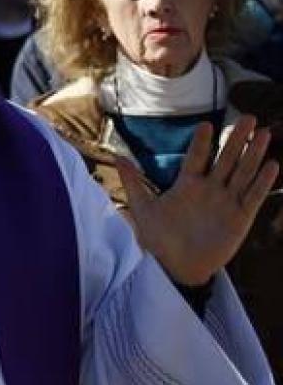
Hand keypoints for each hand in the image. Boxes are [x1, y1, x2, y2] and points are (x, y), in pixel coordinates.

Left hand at [116, 116, 278, 286]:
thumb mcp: (143, 208)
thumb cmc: (158, 238)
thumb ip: (134, 181)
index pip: (197, 157)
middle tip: (248, 117)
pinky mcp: (240, 218)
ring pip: (243, 173)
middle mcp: (210, 189)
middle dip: (237, 139)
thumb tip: (118, 157)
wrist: (175, 267)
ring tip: (263, 133)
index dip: (202, 142)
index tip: (206, 124)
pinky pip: (253, 197)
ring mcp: (226, 202)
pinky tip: (272, 165)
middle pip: (226, 159)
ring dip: (253, 154)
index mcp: (187, 184)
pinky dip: (262, 182)